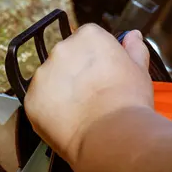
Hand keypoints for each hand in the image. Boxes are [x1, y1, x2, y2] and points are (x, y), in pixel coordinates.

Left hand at [24, 23, 153, 165]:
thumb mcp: (139, 71)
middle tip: (91, 95)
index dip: (95, 60)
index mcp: (88, 37)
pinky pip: (38, 101)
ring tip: (80, 111)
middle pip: (65, 58)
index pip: (87, 40)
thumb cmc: (127, 103)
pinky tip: (67, 120)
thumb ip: (134, 49)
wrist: (110, 135)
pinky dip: (49, 110)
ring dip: (59, 91)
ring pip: (49, 80)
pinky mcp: (31, 99)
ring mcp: (43, 74)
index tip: (102, 74)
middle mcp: (61, 50)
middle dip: (75, 73)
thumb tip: (132, 37)